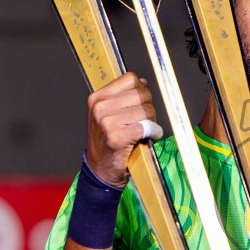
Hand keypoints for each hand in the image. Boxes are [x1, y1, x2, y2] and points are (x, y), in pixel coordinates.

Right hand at [85, 72, 158, 186]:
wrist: (100, 171)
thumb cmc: (108, 143)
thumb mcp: (108, 115)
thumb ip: (124, 97)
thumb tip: (143, 83)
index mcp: (97, 98)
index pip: (130, 78)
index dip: (141, 90)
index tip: (140, 104)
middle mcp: (99, 107)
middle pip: (141, 94)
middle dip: (149, 107)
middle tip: (145, 121)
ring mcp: (106, 122)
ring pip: (146, 110)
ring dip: (151, 122)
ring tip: (144, 131)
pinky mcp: (116, 137)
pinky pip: (145, 127)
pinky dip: (152, 133)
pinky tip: (147, 138)